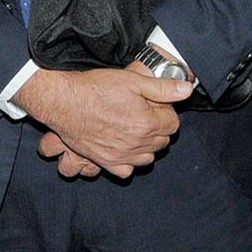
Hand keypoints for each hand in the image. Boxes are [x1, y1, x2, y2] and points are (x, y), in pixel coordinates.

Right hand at [15, 66, 191, 178]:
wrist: (65, 102)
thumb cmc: (96, 89)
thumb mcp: (133, 81)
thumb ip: (163, 88)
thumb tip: (186, 90)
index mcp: (147, 123)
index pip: (173, 124)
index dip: (165, 112)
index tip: (155, 106)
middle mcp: (137, 143)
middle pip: (162, 142)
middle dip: (158, 128)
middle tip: (143, 114)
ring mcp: (121, 155)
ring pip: (148, 158)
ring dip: (146, 146)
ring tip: (134, 130)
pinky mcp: (106, 162)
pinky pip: (127, 171)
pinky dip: (129, 162)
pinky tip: (124, 148)